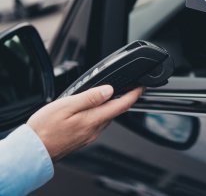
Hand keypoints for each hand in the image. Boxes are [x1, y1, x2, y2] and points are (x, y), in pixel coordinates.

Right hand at [27, 85, 143, 160]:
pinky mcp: (83, 138)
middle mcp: (95, 129)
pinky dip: (100, 113)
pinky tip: (91, 109)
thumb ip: (90, 98)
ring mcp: (90, 135)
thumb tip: (109, 90)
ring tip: (109, 94)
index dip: (134, 95)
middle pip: (116, 112)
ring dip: (111, 106)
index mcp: (93, 119)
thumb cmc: (45, 128)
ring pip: (106, 117)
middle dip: (123, 99)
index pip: (121, 106)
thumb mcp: (67, 106)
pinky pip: (97, 123)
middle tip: (127, 87)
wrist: (33, 151)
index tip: (141, 87)